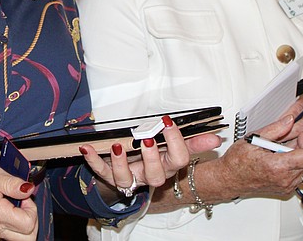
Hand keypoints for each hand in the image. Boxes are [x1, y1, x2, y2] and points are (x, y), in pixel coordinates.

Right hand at [0, 156, 37, 240]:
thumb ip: (13, 183)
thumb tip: (30, 189)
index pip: (28, 225)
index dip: (32, 208)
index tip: (23, 195)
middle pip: (26, 238)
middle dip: (31, 220)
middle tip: (22, 201)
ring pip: (15, 238)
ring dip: (21, 223)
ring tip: (11, 202)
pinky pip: (3, 234)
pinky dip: (9, 223)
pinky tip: (2, 205)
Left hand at [79, 115, 220, 202]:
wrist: (132, 170)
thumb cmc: (154, 155)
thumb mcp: (173, 147)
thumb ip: (192, 141)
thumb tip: (216, 137)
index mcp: (167, 165)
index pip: (179, 160)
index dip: (176, 143)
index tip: (168, 123)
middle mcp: (150, 175)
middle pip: (155, 175)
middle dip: (151, 157)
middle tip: (147, 139)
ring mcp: (130, 178)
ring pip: (126, 179)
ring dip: (120, 162)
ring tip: (116, 145)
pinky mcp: (110, 177)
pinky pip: (101, 172)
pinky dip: (93, 161)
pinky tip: (87, 148)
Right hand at [216, 115, 302, 198]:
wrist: (229, 178)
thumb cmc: (237, 161)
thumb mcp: (254, 138)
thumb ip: (275, 129)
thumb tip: (289, 120)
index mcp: (277, 166)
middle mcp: (284, 179)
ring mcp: (286, 185)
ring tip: (294, 142)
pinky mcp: (285, 188)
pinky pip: (300, 174)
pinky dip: (299, 162)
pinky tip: (289, 153)